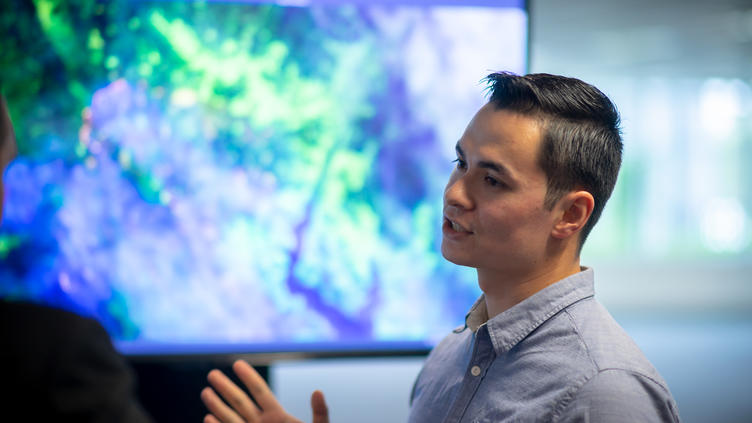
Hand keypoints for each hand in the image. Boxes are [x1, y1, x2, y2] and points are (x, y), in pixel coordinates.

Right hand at [201, 359, 328, 422]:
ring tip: (206, 392)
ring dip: (217, 406)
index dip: (249, 377)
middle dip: (226, 387)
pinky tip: (208, 419)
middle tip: (212, 373)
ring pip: (230, 418)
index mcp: (277, 416)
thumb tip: (318, 391)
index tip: (237, 363)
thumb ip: (320, 413)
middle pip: (240, 401)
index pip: (260, 391)